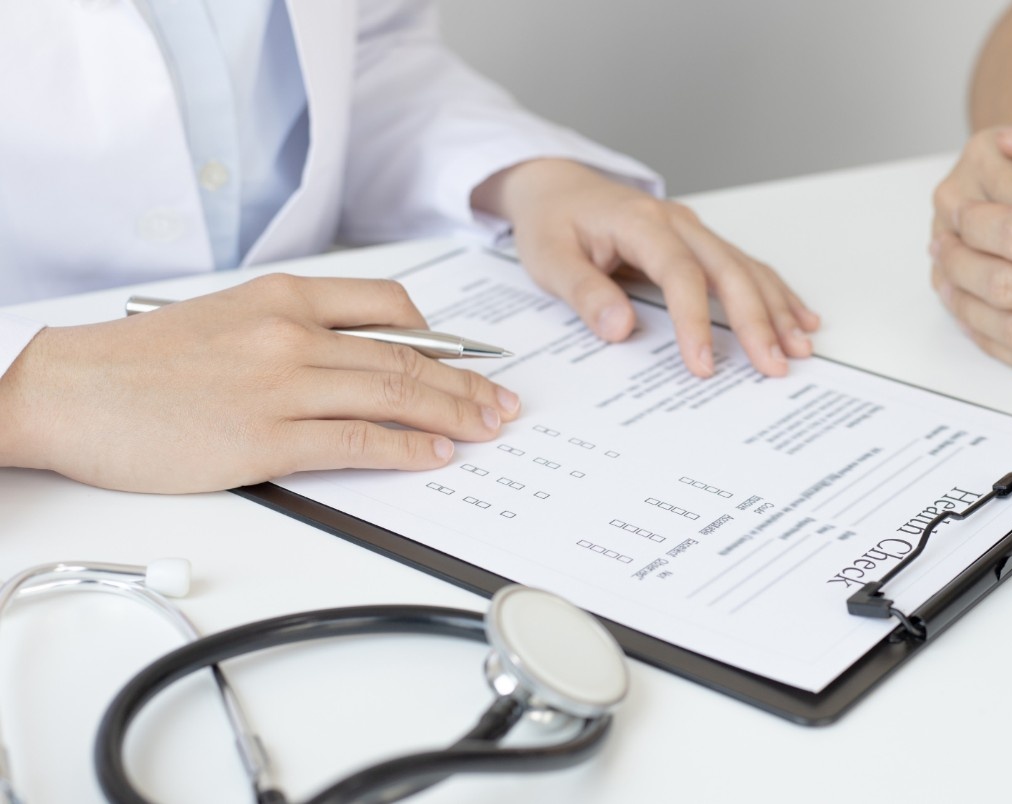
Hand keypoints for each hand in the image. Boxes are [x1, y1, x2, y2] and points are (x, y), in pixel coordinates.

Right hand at [0, 275, 520, 491]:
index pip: (388, 305)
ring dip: (454, 414)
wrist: (69, 390)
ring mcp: (281, 386)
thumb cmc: (140, 362)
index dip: (442, 336)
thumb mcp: (224, 317)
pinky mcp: (265, 438)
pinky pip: (356, 442)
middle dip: (467, 382)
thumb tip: (354, 357)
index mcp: (282, 296)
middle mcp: (291, 333)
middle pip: (406, 355)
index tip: (470, 357)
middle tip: (504, 402)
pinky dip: (405, 448)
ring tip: (489, 428)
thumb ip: (290, 328)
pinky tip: (435, 455)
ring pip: (393, 395)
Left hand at [471, 159, 819, 377]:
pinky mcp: (700, 243)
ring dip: (777, 309)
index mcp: (641, 223)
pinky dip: (775, 293)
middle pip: (729, 271)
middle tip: (774, 365)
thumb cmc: (553, 221)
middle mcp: (678, 223)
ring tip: (799, 347)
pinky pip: (745, 267)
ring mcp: (694, 231)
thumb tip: (619, 328)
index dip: (695, 321)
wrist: (557, 185)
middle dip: (756, 321)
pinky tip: (800, 317)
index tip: (703, 364)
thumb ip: (584, 293)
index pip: (680, 274)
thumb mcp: (550, 258)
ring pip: (747, 268)